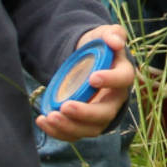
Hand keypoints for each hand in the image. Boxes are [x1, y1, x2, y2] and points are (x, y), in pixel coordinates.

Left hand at [35, 24, 134, 140]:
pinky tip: (43, 120)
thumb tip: (114, 42)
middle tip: (65, 106)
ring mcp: (101, 114)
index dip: (110, 80)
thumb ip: (113, 33)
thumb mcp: (105, 34)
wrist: (87, 60)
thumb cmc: (100, 46)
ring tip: (50, 116)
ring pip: (90, 129)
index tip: (92, 78)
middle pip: (105, 113)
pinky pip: (74, 133)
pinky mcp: (85, 124)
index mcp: (123, 74)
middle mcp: (115, 99)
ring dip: (69, 127)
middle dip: (85, 113)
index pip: (124, 79)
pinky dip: (58, 131)